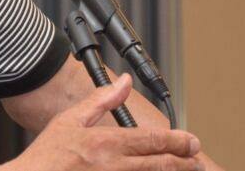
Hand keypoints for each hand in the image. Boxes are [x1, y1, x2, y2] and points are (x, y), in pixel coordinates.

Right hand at [3, 74, 202, 170]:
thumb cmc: (46, 156)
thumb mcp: (70, 120)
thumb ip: (101, 100)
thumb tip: (124, 82)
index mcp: (106, 143)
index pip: (152, 140)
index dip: (177, 141)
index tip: (191, 141)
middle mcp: (114, 167)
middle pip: (161, 165)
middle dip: (184, 162)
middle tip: (197, 159)